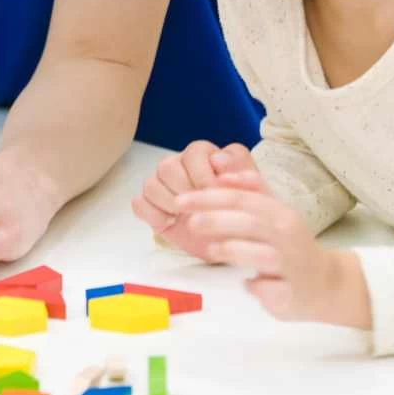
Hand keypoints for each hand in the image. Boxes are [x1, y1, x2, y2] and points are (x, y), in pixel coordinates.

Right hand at [131, 141, 263, 258]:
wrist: (234, 243)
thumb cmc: (244, 214)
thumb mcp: (254, 193)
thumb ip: (242, 172)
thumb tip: (219, 159)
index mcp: (205, 156)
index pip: (195, 152)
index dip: (203, 173)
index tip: (215, 193)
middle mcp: (180, 166)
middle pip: (167, 166)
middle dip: (184, 189)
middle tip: (200, 208)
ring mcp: (163, 186)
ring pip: (150, 183)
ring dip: (168, 201)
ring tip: (185, 216)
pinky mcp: (152, 207)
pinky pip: (139, 203)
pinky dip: (152, 213)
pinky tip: (170, 223)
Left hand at [175, 183, 372, 326]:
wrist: (327, 284)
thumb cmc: (290, 247)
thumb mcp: (274, 214)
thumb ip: (250, 192)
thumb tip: (223, 173)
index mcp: (280, 214)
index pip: (241, 199)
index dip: (209, 197)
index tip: (181, 200)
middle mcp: (287, 237)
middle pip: (251, 222)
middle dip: (217, 220)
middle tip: (189, 222)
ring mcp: (290, 266)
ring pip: (263, 254)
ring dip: (234, 250)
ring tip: (210, 251)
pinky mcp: (291, 294)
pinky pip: (274, 290)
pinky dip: (259, 288)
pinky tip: (247, 285)